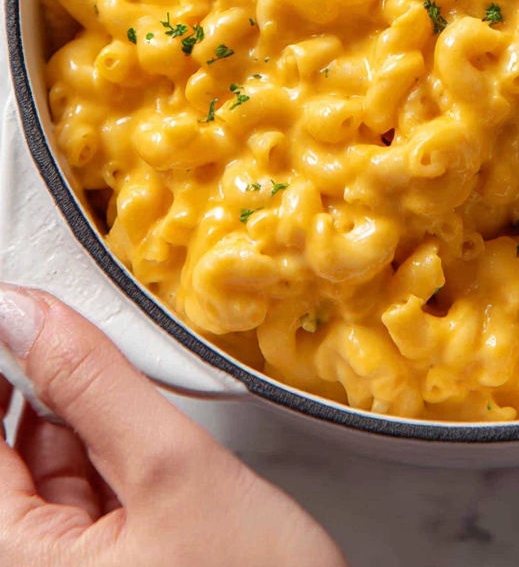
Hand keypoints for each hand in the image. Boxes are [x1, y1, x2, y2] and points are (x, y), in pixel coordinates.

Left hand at [0, 285, 348, 566]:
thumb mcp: (172, 468)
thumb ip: (92, 383)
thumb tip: (22, 314)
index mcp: (15, 566)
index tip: (16, 308)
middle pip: (3, 454)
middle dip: (29, 384)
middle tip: (60, 323)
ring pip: (35, 473)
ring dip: (61, 412)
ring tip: (95, 359)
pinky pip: (70, 498)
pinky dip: (89, 447)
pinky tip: (114, 414)